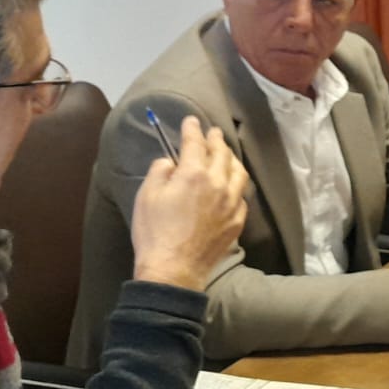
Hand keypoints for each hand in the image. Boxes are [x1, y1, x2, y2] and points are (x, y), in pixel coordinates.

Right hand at [131, 116, 248, 290]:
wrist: (174, 268)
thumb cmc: (154, 232)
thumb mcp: (147, 195)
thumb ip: (160, 171)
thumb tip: (171, 162)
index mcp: (194, 174)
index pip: (195, 143)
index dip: (192, 129)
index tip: (191, 120)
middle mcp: (219, 184)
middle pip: (221, 153)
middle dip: (215, 139)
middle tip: (212, 132)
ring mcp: (232, 202)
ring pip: (238, 172)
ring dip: (231, 158)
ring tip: (226, 153)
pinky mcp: (238, 220)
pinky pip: (241, 194)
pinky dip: (236, 184)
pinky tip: (231, 184)